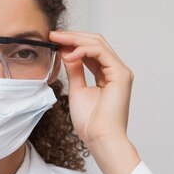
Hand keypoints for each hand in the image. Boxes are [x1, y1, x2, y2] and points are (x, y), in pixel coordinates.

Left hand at [49, 30, 133, 147]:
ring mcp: (120, 71)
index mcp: (107, 74)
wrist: (100, 138)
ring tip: (57, 40)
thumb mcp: (77, 90)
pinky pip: (101, 53)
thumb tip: (66, 54)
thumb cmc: (90, 122)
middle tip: (53, 35)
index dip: (72, 42)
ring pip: (98, 44)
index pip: (91, 50)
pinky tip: (69, 53)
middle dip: (73, 36)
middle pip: (95, 43)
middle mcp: (116, 70)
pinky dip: (83, 50)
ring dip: (76, 39)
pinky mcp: (121, 74)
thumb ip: (75, 70)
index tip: (53, 40)